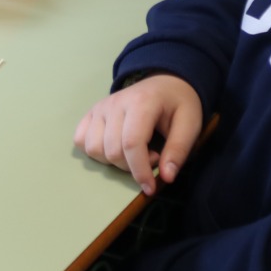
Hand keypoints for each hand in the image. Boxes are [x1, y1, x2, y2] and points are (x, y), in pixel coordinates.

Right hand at [74, 74, 201, 195]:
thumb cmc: (178, 104)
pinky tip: (115, 147)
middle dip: (132, 166)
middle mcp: (115, 102)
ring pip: (93, 148)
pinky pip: (80, 140)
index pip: (131, 144)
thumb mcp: (190, 124)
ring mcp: (101, 106)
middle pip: (112, 151)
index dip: (140, 171)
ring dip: (113, 161)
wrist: (165, 82)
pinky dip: (95, 151)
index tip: (151, 188)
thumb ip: (178, 150)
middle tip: (153, 156)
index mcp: (141, 102)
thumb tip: (166, 178)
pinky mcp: (92, 112)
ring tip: (134, 151)